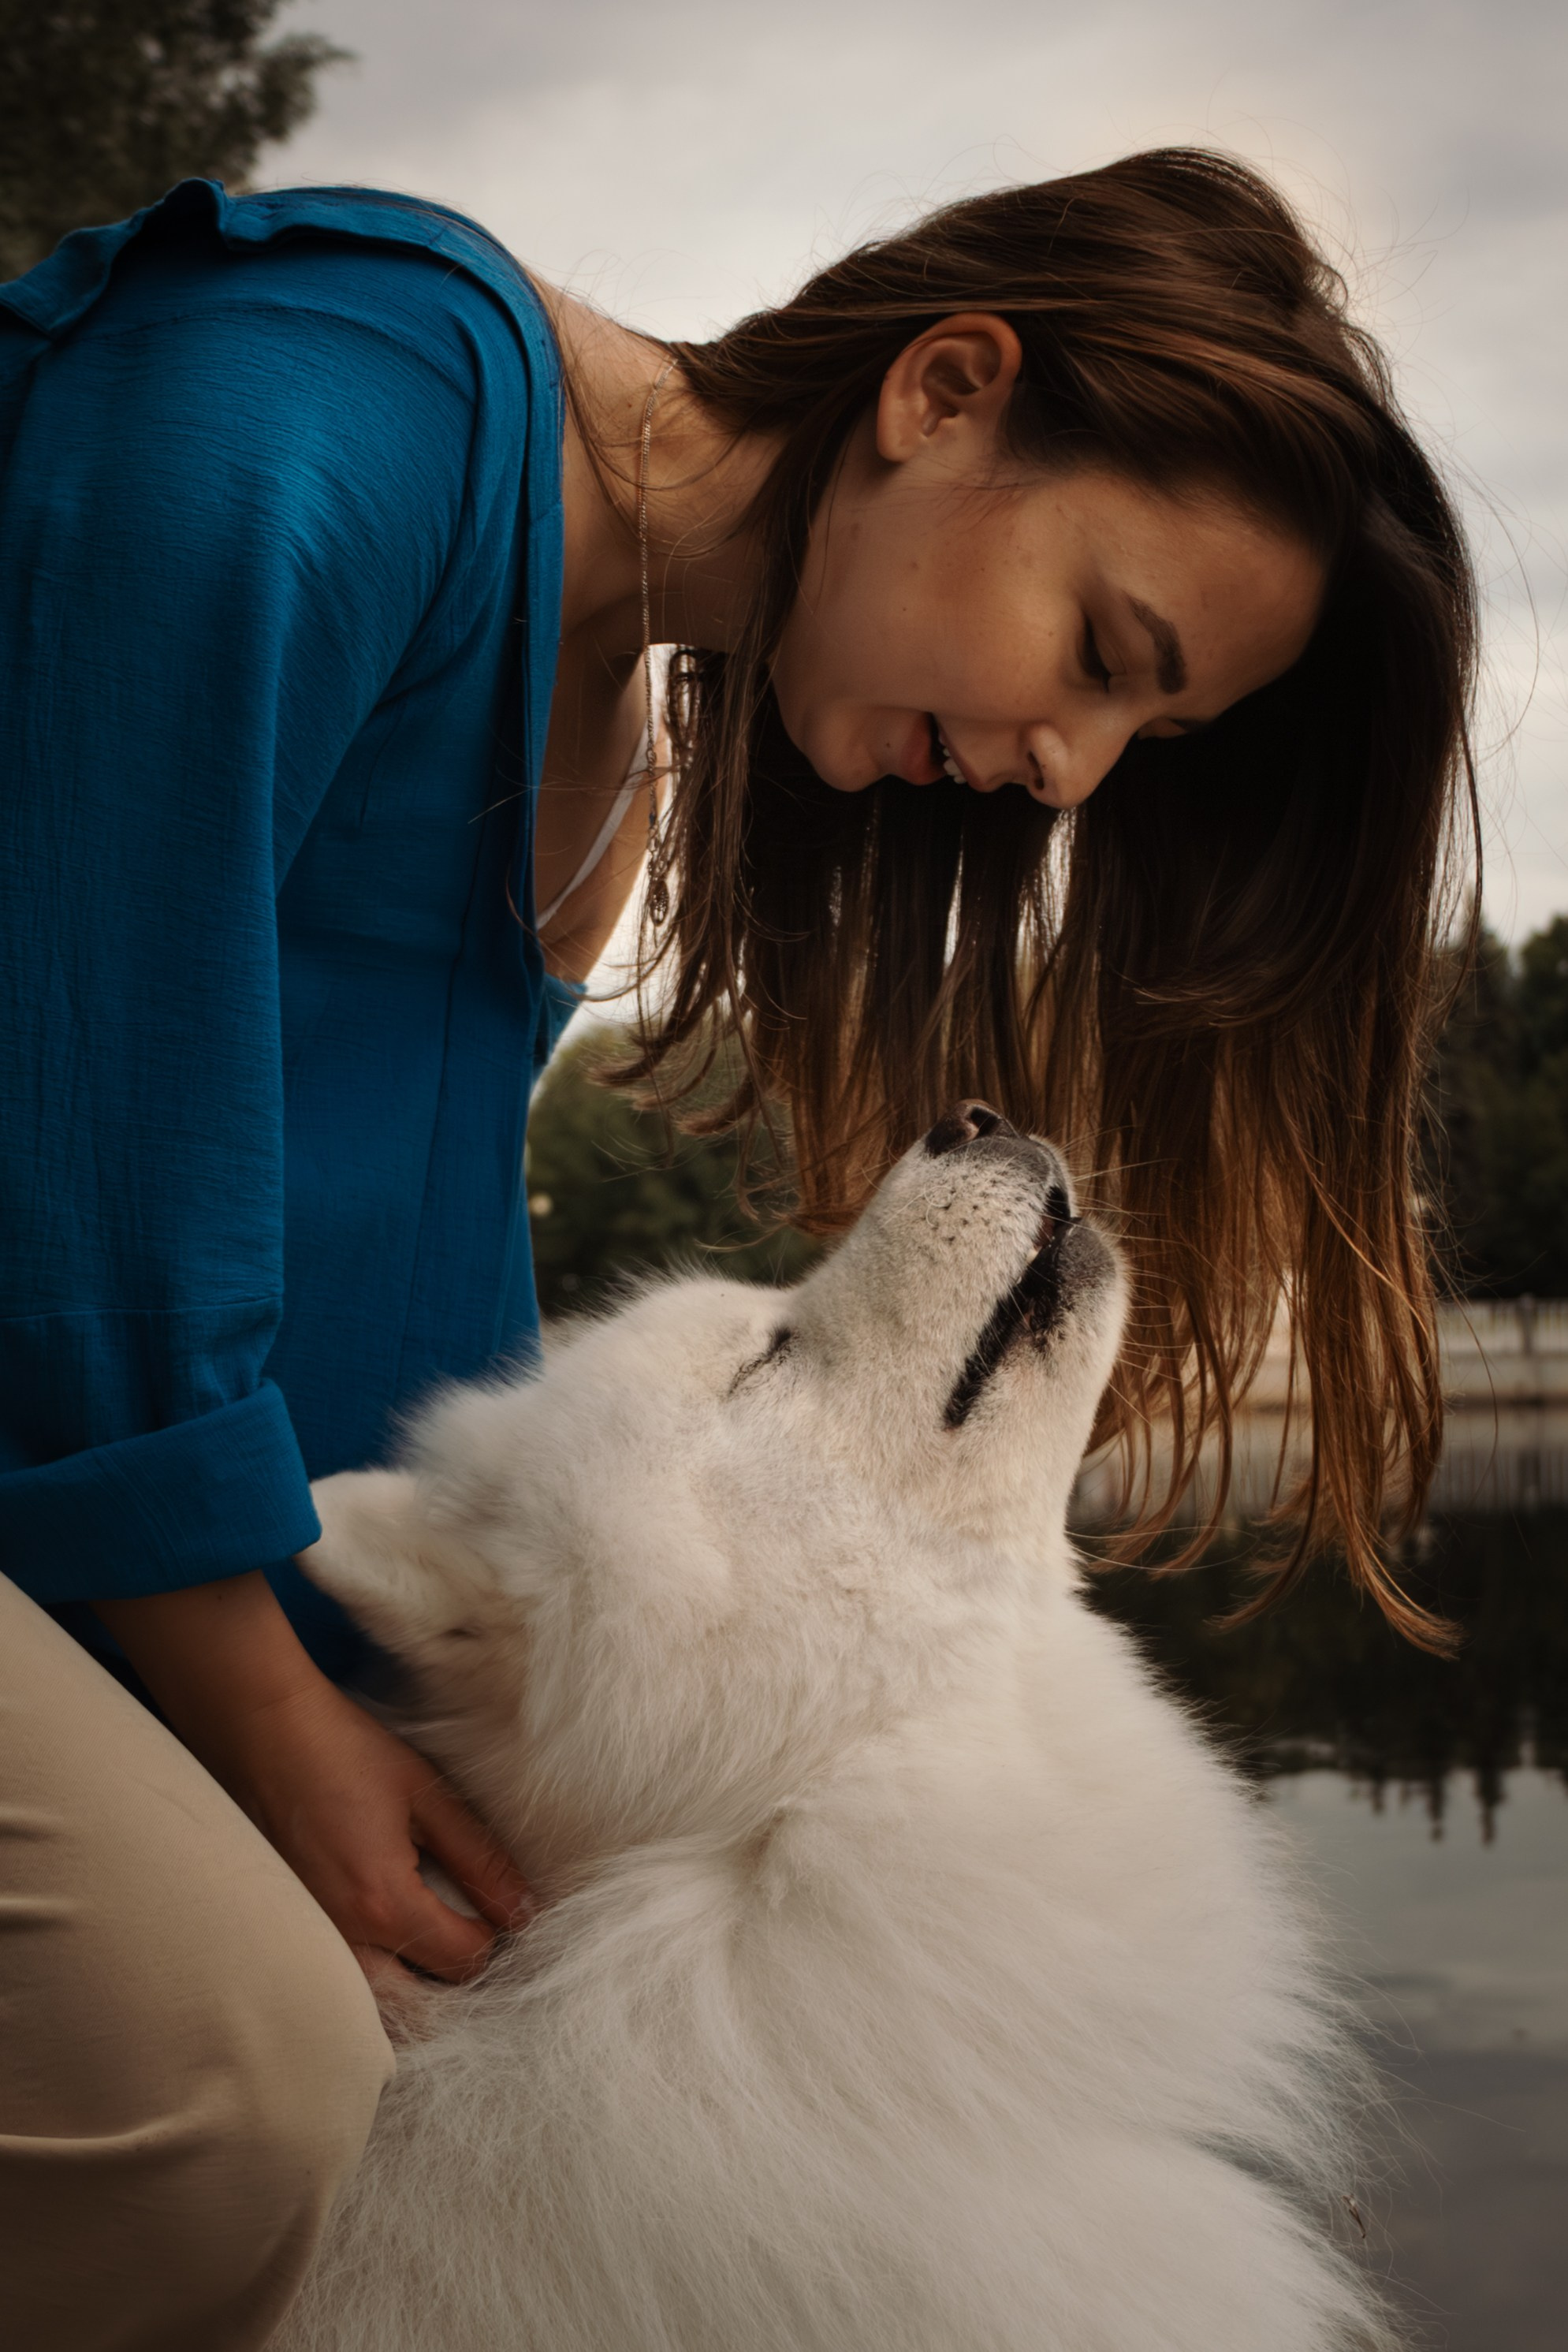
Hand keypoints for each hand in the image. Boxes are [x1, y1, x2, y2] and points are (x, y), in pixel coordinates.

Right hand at [96, 1572, 531, 1988]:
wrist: (259, 1730)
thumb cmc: (343, 1751)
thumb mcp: (425, 1795)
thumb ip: (479, 1858)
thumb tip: (522, 1911)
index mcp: (383, 1903)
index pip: (463, 1962)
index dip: (494, 1939)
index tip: (497, 1908)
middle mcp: (341, 1939)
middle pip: (419, 2006)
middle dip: (454, 1981)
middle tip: (472, 1935)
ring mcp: (307, 1941)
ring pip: (374, 2005)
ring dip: (413, 1990)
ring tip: (435, 1946)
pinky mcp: (286, 1930)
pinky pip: (339, 1982)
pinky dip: (372, 1982)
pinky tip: (387, 1946)